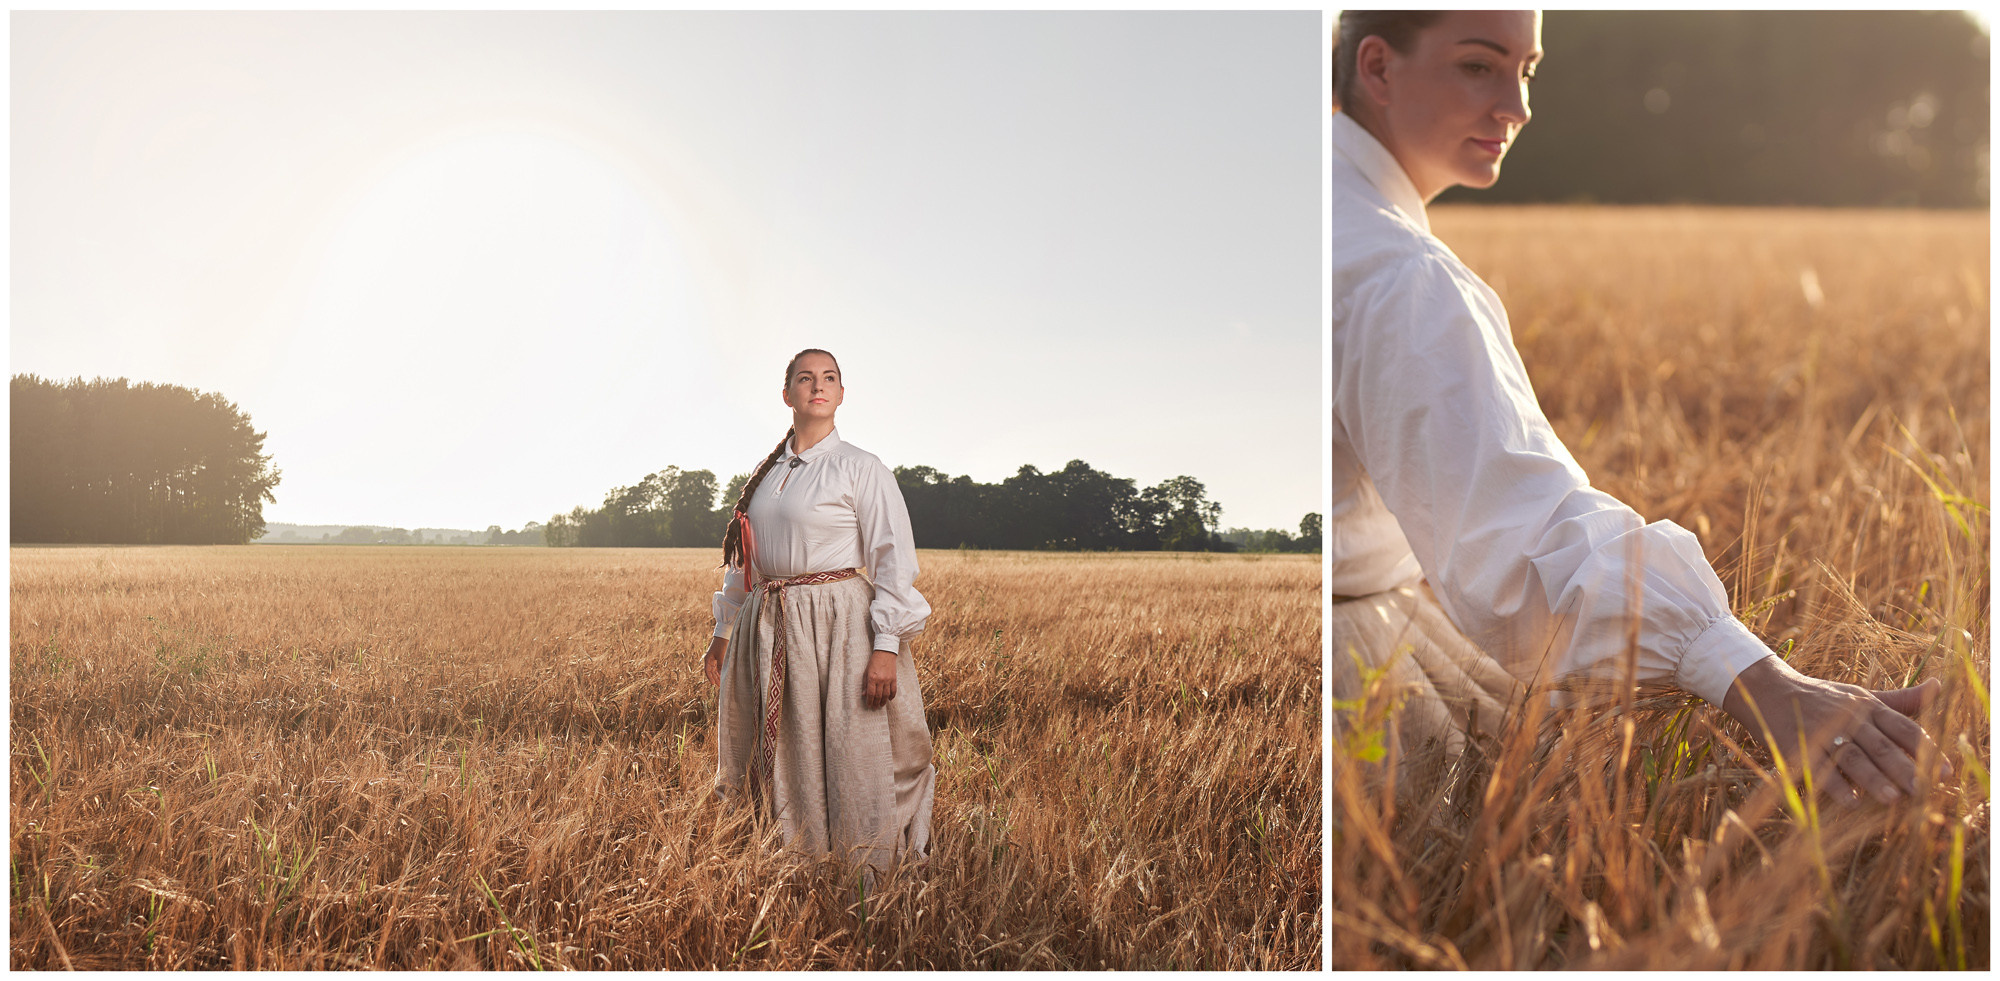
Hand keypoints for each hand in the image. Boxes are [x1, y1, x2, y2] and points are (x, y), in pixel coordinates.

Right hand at [704, 636, 727, 686]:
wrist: (722, 637)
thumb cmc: (721, 646)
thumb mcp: (721, 656)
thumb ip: (721, 665)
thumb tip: (721, 673)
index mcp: (708, 659)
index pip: (707, 671)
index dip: (710, 678)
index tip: (713, 684)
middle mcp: (709, 660)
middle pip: (711, 672)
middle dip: (714, 678)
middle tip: (718, 685)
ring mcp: (713, 660)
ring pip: (714, 670)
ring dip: (717, 676)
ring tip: (720, 682)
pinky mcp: (717, 659)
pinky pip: (717, 667)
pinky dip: (719, 672)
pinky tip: (722, 676)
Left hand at [864, 648, 898, 708]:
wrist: (885, 653)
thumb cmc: (874, 662)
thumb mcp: (866, 672)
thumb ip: (865, 684)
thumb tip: (864, 694)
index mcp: (872, 678)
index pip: (871, 693)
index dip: (869, 701)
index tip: (869, 705)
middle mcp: (880, 680)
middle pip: (878, 695)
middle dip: (876, 703)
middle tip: (874, 707)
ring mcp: (888, 680)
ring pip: (886, 694)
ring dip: (883, 701)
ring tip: (881, 705)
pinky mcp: (894, 678)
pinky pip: (894, 690)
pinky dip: (892, 696)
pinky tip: (889, 699)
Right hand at [1722, 655, 1949, 806]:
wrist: (1766, 690)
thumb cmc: (1821, 698)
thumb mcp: (1860, 695)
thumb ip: (1901, 699)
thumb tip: (1937, 686)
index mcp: (1867, 706)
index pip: (1902, 726)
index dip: (1924, 748)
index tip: (1945, 771)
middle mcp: (1848, 718)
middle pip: (1879, 745)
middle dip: (1902, 767)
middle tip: (1923, 789)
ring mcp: (1822, 732)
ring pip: (1851, 757)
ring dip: (1872, 778)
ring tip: (1891, 798)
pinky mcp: (1797, 746)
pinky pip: (1818, 768)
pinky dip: (1834, 785)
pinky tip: (1850, 802)